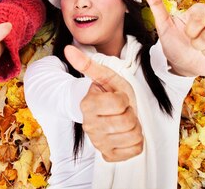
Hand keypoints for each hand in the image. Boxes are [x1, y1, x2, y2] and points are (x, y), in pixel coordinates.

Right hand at [65, 45, 143, 161]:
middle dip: (131, 113)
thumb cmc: (111, 93)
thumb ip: (87, 64)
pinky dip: (136, 142)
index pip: (119, 103)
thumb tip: (68, 49)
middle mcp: (89, 126)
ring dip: (136, 127)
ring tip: (126, 120)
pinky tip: (127, 134)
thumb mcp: (105, 77)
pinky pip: (134, 150)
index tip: (118, 97)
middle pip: (127, 122)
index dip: (124, 98)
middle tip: (124, 110)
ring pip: (133, 137)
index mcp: (86, 105)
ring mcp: (98, 143)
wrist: (112, 114)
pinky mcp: (109, 155)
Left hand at [140, 0, 204, 76]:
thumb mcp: (163, 26)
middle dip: (201, 44)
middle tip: (195, 46)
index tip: (187, 35)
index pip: (202, 16)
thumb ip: (156, 4)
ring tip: (204, 51)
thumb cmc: (174, 43)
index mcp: (199, 10)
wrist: (184, 63)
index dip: (193, 31)